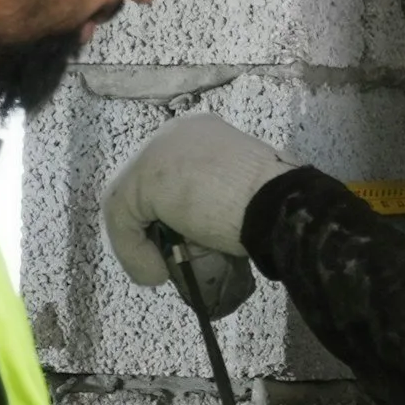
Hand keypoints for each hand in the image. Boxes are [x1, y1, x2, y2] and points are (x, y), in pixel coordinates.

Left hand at [104, 113, 293, 289]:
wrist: (280, 206)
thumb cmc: (272, 204)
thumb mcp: (239, 195)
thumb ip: (213, 199)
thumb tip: (193, 232)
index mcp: (203, 133)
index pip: (170, 176)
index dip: (170, 214)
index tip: (187, 245)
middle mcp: (176, 132)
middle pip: (145, 187)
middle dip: (151, 228)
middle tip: (173, 259)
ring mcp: (158, 151)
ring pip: (130, 205)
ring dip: (141, 245)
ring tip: (163, 271)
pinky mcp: (145, 177)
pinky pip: (123, 220)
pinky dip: (134, 252)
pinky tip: (158, 272)